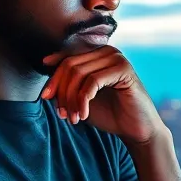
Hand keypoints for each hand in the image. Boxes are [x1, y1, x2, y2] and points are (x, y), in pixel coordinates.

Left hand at [40, 47, 164, 144]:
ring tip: (72, 118)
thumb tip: (47, 78)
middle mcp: (106, 51)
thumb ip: (67, 86)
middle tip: (61, 114)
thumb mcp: (81, 98)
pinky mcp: (124, 69)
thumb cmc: (110, 114)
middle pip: (70, 65)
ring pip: (79, 73)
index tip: (45, 96)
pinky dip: (83, 100)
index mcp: (96, 54)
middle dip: (61, 92)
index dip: (53, 77)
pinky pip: (92, 81)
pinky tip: (83, 115)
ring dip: (71, 99)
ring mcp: (116, 58)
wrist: (135, 130)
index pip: (66, 58)